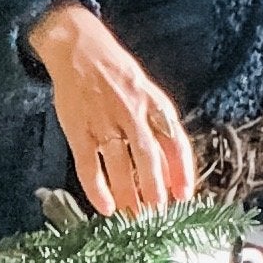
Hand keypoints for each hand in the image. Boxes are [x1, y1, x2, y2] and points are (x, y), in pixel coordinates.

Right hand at [27, 0, 194, 218]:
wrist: (78, 46)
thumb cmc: (116, 72)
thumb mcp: (144, 90)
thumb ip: (157, 123)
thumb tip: (171, 164)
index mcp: (152, 101)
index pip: (175, 141)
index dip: (182, 171)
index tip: (184, 196)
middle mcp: (131, 111)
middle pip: (149, 158)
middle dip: (155, 190)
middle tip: (157, 214)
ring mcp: (104, 120)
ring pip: (121, 166)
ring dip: (129, 195)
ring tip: (133, 217)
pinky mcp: (79, 128)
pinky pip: (89, 165)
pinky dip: (97, 189)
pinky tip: (104, 207)